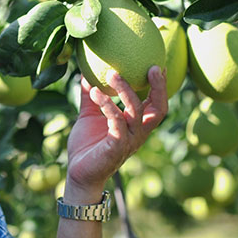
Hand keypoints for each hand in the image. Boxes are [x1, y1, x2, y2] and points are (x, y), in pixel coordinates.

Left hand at [64, 66, 167, 203]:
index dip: (160, 86)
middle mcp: (138, 133)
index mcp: (136, 125)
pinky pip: (116, 121)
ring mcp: (129, 140)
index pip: (155, 104)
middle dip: (159, 87)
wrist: (78, 172)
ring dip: (125, 90)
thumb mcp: (89, 115)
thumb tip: (86, 72)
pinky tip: (94, 91)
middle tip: (151, 67)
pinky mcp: (117, 146)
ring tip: (112, 73)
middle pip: (159, 108)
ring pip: (137, 111)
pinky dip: (107, 104)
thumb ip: (91, 96)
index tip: (156, 65)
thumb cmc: (87, 145)